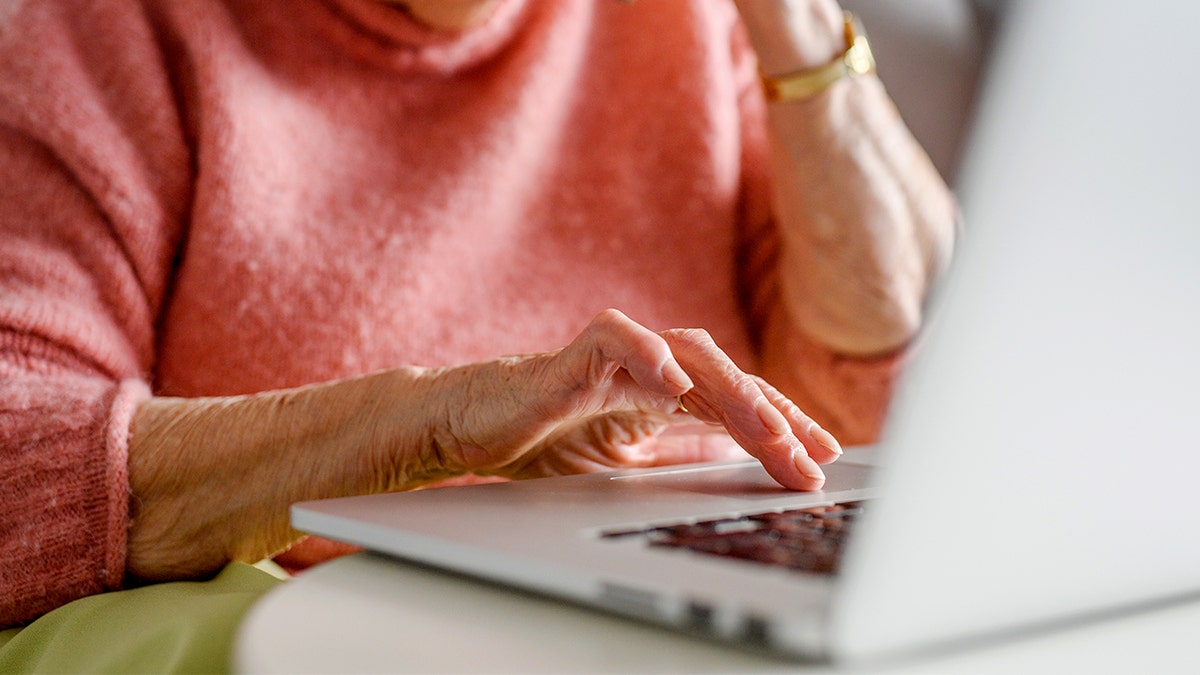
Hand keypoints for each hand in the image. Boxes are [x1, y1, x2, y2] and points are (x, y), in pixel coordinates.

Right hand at [426, 309, 840, 489]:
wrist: (469, 428)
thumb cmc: (542, 438)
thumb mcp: (628, 460)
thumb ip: (679, 449)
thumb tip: (737, 455)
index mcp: (666, 393)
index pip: (738, 403)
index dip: (784, 426)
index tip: (824, 459)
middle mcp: (651, 366)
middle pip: (729, 379)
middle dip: (775, 418)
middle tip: (813, 458)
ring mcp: (616, 356)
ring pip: (690, 354)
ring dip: (733, 392)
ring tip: (769, 429)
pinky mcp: (575, 353)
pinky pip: (618, 340)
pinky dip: (648, 355)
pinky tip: (677, 382)